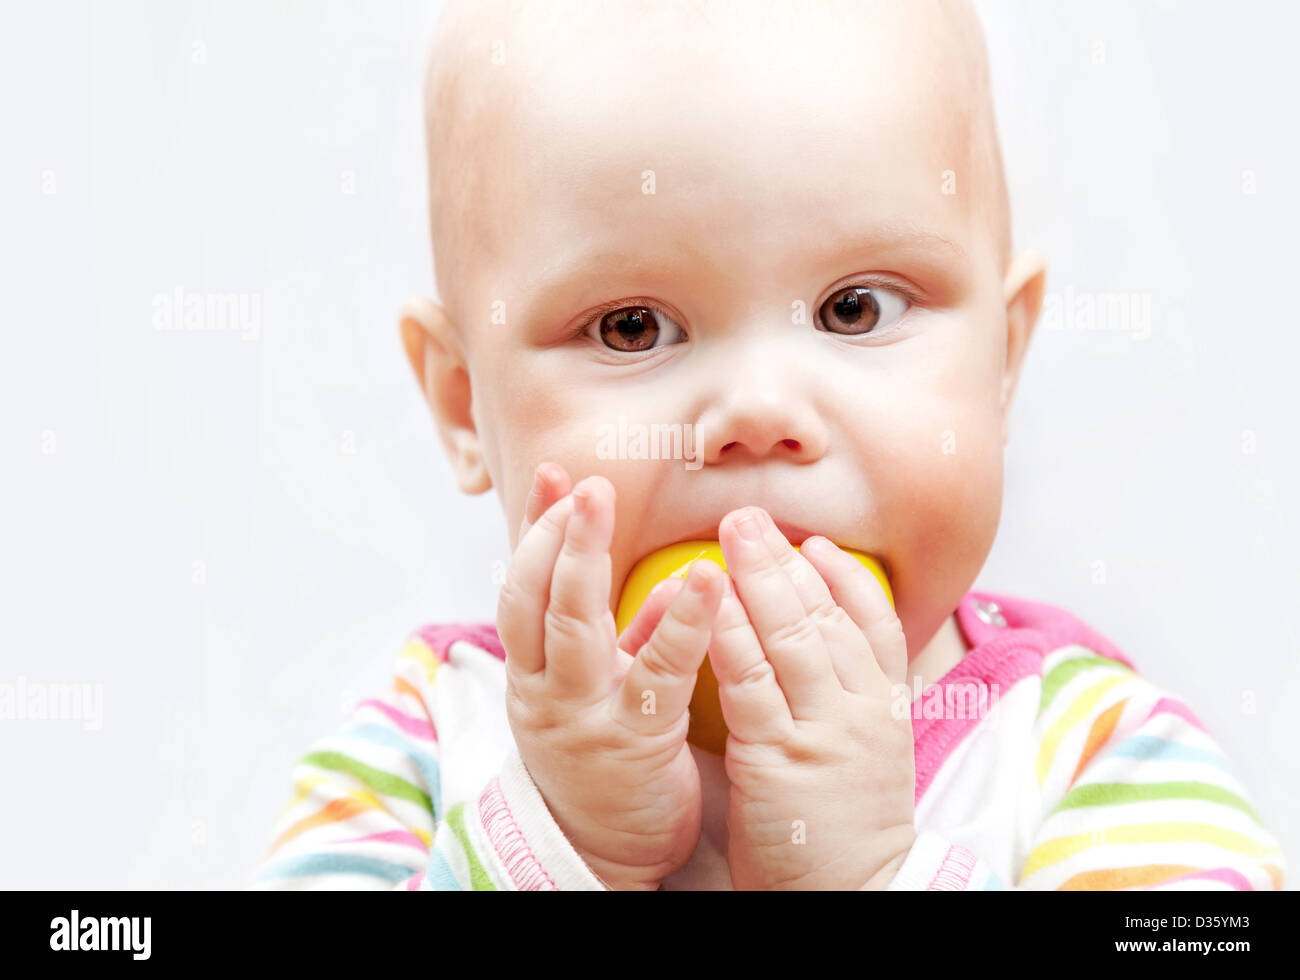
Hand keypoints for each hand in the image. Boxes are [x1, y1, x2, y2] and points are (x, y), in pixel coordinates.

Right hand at [497, 462, 727, 889]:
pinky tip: (702, 583)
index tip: (553, 475)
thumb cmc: (605, 758)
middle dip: (554, 533)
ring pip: (572, 628)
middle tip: (579, 481)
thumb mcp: (599, 690)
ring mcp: (581, 715)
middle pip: (535, 599)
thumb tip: (671, 580)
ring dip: (584, 561)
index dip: (535, 529)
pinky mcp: (631, 743)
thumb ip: (626, 635)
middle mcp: (544, 688)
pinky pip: (654, 675)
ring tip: (603, 504)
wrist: (602, 854)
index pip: (523, 586)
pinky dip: (678, 625)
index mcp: (533, 670)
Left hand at [708, 506, 916, 889]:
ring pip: (793, 636)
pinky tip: (711, 602)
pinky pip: (752, 682)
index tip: (815, 543)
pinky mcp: (780, 758)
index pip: (874, 622)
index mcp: (885, 707)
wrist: (857, 895)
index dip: (844, 577)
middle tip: (749, 515)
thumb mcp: (867, 753)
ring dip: (759, 579)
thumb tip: (823, 648)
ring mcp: (824, 731)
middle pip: (827, 614)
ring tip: (730, 534)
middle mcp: (861, 709)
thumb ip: (848, 699)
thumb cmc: (848, 827)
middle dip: (785, 559)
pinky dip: (732, 635)